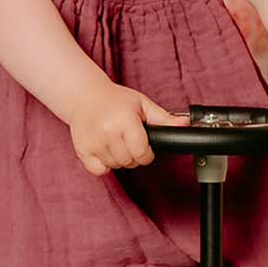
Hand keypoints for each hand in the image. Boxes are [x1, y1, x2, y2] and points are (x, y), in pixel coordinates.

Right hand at [68, 81, 187, 174]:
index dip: (148, 153)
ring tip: (117, 142)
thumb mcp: (142, 104)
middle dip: (134, 156)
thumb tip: (186, 124)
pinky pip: (99, 170)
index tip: (145, 146)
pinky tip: (106, 151)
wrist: (84, 95)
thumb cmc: (116, 100)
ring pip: (115, 166)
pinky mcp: (82, 150)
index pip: (142, 153)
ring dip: (120, 159)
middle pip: (130, 162)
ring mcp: (93, 142)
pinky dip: (104, 166)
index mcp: (125, 121)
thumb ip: (164, 118)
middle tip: (130, 141)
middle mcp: (108, 132)